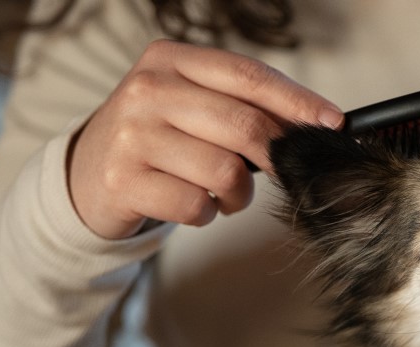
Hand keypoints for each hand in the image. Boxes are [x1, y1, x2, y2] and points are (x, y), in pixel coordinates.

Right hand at [68, 39, 342, 238]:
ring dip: (239, 194)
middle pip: (244, 126)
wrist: (86, 175)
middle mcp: (148, 90)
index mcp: (171, 60)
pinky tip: (195, 205)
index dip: (296, 102)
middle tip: (284, 171)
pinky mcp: (122, 180)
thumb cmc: (159, 139)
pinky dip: (206, 214)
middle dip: (277, 156)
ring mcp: (132, 135)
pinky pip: (195, 205)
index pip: (248, 75)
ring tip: (226, 194)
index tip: (332, 123)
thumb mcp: (190, 104)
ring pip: (225, 171)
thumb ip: (241, 105)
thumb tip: (315, 123)